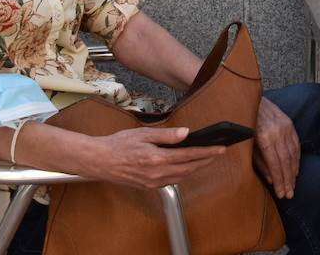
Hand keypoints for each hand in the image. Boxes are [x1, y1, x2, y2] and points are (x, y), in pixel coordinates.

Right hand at [89, 126, 225, 189]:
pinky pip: (171, 181)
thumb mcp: (144, 133)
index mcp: (157, 158)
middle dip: (206, 161)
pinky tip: (186, 167)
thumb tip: (186, 133)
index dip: (207, 152)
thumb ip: (167, 135)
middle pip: (189, 168)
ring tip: (206, 159)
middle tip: (218, 153)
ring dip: (195, 168)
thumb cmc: (120, 144)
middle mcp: (157, 174)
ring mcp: (152, 182)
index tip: (220, 148)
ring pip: (181, 177)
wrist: (100, 161)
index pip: (189, 155)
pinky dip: (182, 174)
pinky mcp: (148, 186)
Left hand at [253, 97, 299, 198]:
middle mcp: (278, 132)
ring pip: (293, 153)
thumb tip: (270, 179)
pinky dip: (297, 158)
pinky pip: (296, 144)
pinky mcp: (289, 123)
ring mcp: (285, 126)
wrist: (251, 99)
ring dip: (294, 172)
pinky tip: (296, 170)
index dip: (279, 181)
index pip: (275, 164)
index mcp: (265, 138)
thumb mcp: (247, 144)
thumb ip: (259, 162)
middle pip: (286, 161)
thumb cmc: (244, 123)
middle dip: (288, 180)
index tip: (282, 194)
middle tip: (289, 195)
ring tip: (293, 186)